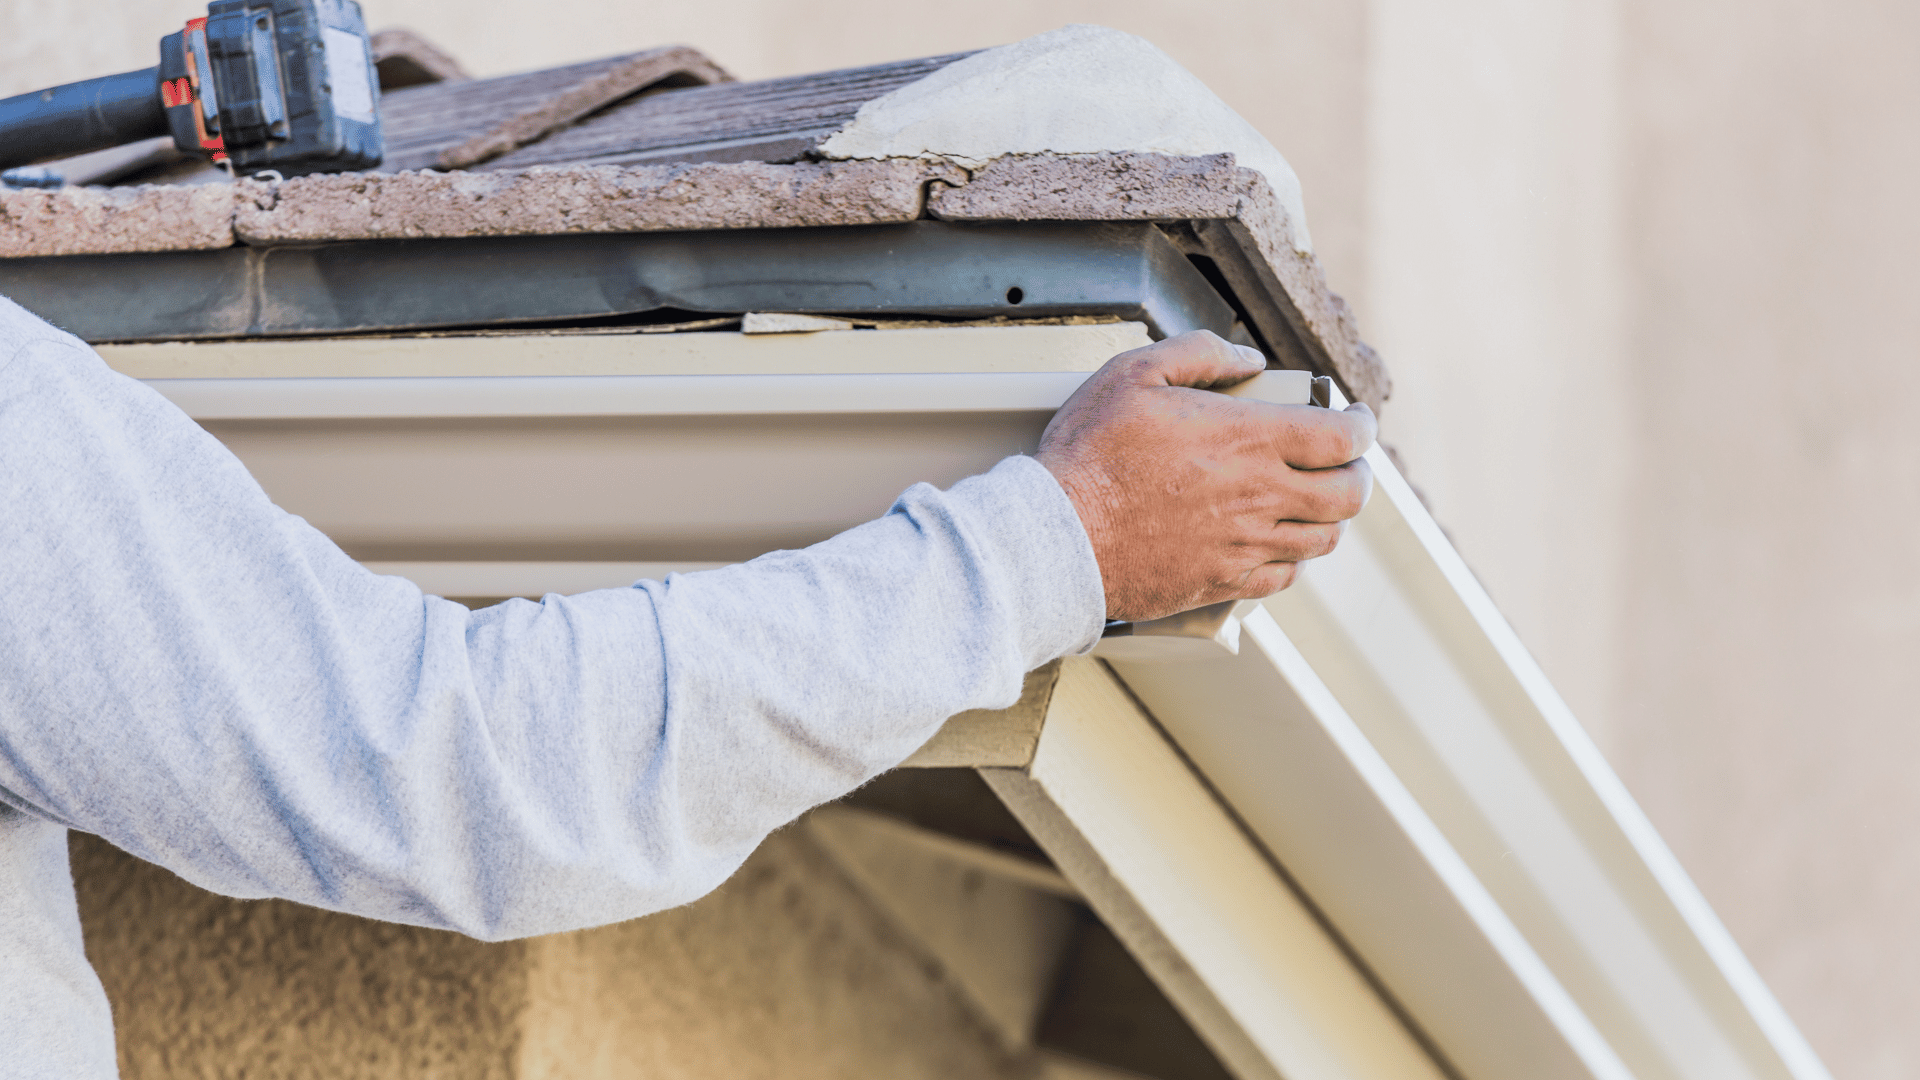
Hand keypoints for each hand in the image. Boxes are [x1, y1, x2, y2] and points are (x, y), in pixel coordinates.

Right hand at [1036, 330, 1375, 621]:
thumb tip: (1247, 358)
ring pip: (1322, 540)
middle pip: (1349, 495)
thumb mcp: (1134, 373)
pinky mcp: (1222, 582)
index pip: (1342, 438)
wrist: (1058, 537)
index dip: (1361, 426)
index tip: (1356, 419)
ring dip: (1330, 517)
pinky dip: (1292, 559)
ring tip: (1316, 501)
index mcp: (1250, 440)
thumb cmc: (1090, 455)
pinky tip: (1276, 543)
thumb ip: (1199, 353)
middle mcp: (1260, 496)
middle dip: (1359, 474)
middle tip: (1347, 462)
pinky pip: (1282, 578)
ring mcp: (1244, 545)